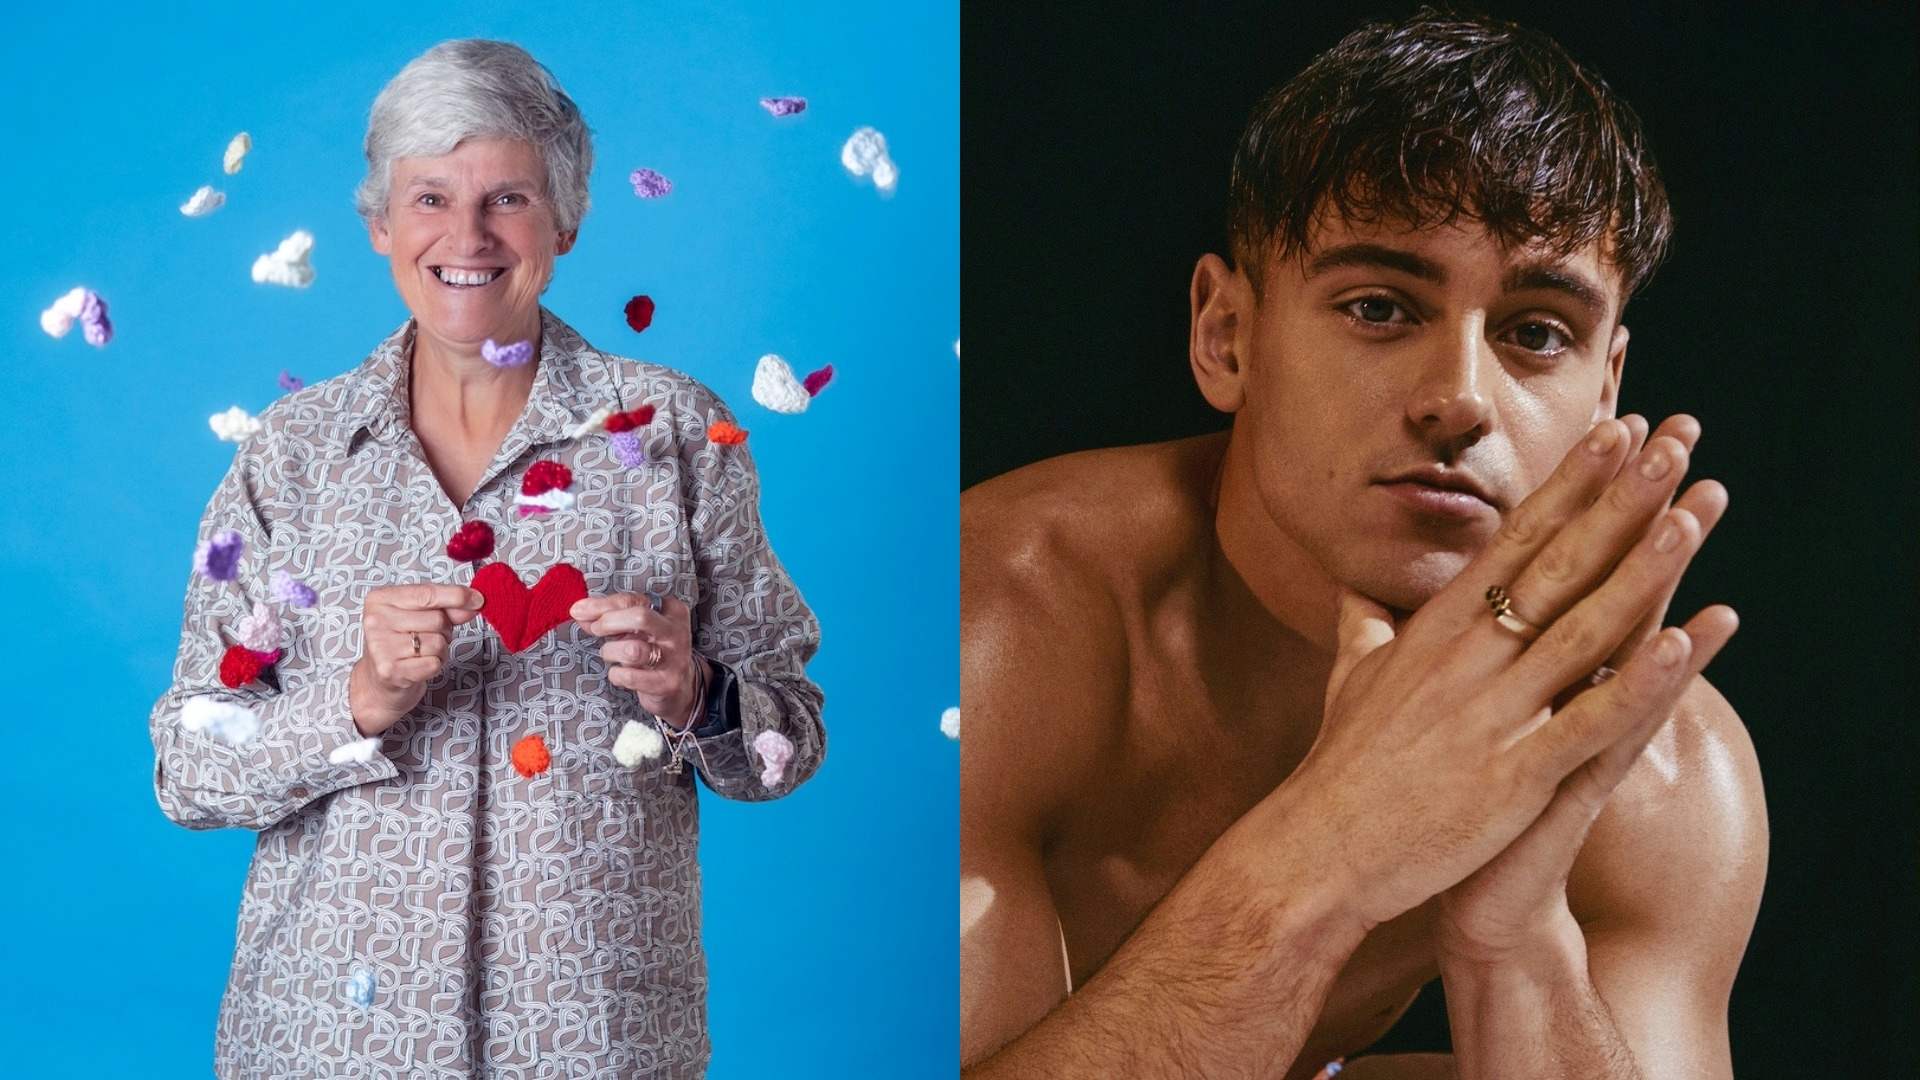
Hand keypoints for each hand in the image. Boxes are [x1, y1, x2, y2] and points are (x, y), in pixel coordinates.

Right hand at [349, 582, 485, 735]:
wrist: (379, 683)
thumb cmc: (401, 644)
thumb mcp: (420, 617)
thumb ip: (447, 607)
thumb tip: (475, 601)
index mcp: (380, 599)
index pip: (427, 593)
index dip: (457, 596)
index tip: (477, 600)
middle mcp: (376, 621)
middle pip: (437, 619)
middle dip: (444, 630)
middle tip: (427, 638)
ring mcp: (380, 646)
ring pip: (437, 642)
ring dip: (439, 650)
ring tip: (421, 653)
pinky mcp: (390, 671)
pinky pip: (433, 663)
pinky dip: (434, 666)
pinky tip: (419, 666)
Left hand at [571, 592, 706, 726]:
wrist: (679, 687)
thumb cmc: (652, 651)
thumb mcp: (635, 629)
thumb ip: (609, 617)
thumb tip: (580, 611)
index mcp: (671, 610)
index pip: (633, 599)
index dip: (602, 605)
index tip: (580, 610)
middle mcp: (676, 632)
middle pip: (639, 616)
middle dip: (609, 622)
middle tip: (596, 630)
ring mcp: (674, 658)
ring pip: (632, 649)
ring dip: (611, 652)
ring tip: (611, 655)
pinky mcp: (667, 682)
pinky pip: (630, 676)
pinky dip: (616, 675)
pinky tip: (620, 673)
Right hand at [1280, 414, 1733, 933]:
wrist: (1321, 847)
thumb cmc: (1338, 764)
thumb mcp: (1347, 677)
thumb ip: (1360, 624)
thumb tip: (1350, 586)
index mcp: (1438, 630)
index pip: (1516, 540)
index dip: (1570, 486)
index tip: (1615, 435)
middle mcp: (1468, 658)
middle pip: (1558, 565)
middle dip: (1619, 502)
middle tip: (1672, 443)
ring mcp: (1493, 713)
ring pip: (1583, 630)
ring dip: (1643, 572)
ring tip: (1693, 518)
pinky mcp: (1512, 775)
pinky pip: (1587, 721)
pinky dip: (1637, 683)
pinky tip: (1682, 646)